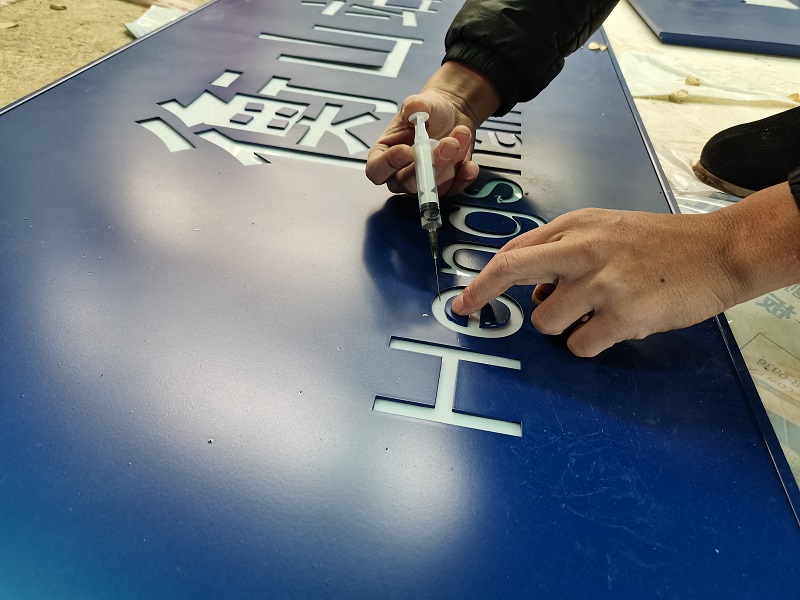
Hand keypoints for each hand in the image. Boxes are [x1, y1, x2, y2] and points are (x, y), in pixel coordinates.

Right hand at [366, 61, 500, 195]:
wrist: (451, 115)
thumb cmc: (428, 112)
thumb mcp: (420, 103)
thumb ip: (414, 105)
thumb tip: (413, 109)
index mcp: (384, 155)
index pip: (377, 170)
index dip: (389, 165)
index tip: (407, 150)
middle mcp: (400, 174)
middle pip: (408, 183)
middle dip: (430, 164)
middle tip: (446, 144)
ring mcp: (422, 182)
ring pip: (433, 186)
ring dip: (451, 162)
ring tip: (460, 135)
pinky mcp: (443, 185)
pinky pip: (452, 189)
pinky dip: (463, 177)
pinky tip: (469, 165)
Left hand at [451, 207, 742, 356]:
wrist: (719, 251)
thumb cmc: (658, 243)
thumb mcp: (604, 228)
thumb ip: (561, 247)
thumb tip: (524, 283)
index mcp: (576, 227)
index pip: (515, 252)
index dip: (484, 278)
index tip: (465, 299)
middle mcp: (583, 249)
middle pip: (512, 270)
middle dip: (480, 293)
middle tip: (464, 311)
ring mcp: (602, 283)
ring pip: (545, 321)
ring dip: (560, 327)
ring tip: (591, 316)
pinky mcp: (623, 316)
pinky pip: (579, 344)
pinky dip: (589, 343)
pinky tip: (614, 327)